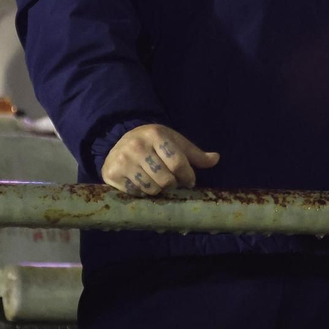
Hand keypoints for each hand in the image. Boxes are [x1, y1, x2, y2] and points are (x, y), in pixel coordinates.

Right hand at [101, 124, 219, 195]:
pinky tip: (142, 183)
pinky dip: (142, 193)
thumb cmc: (153, 143)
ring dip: (158, 190)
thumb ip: (195, 154)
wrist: (118, 141)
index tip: (189, 181)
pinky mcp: (112, 174)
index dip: (188, 177)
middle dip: (172, 184)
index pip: (178, 163)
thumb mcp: (174, 142)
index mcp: (156, 134)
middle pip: (165, 180)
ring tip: (156, 181)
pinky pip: (136, 193)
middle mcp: (137, 146)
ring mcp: (123, 160)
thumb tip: (216, 159)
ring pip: (151, 189)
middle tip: (170, 181)